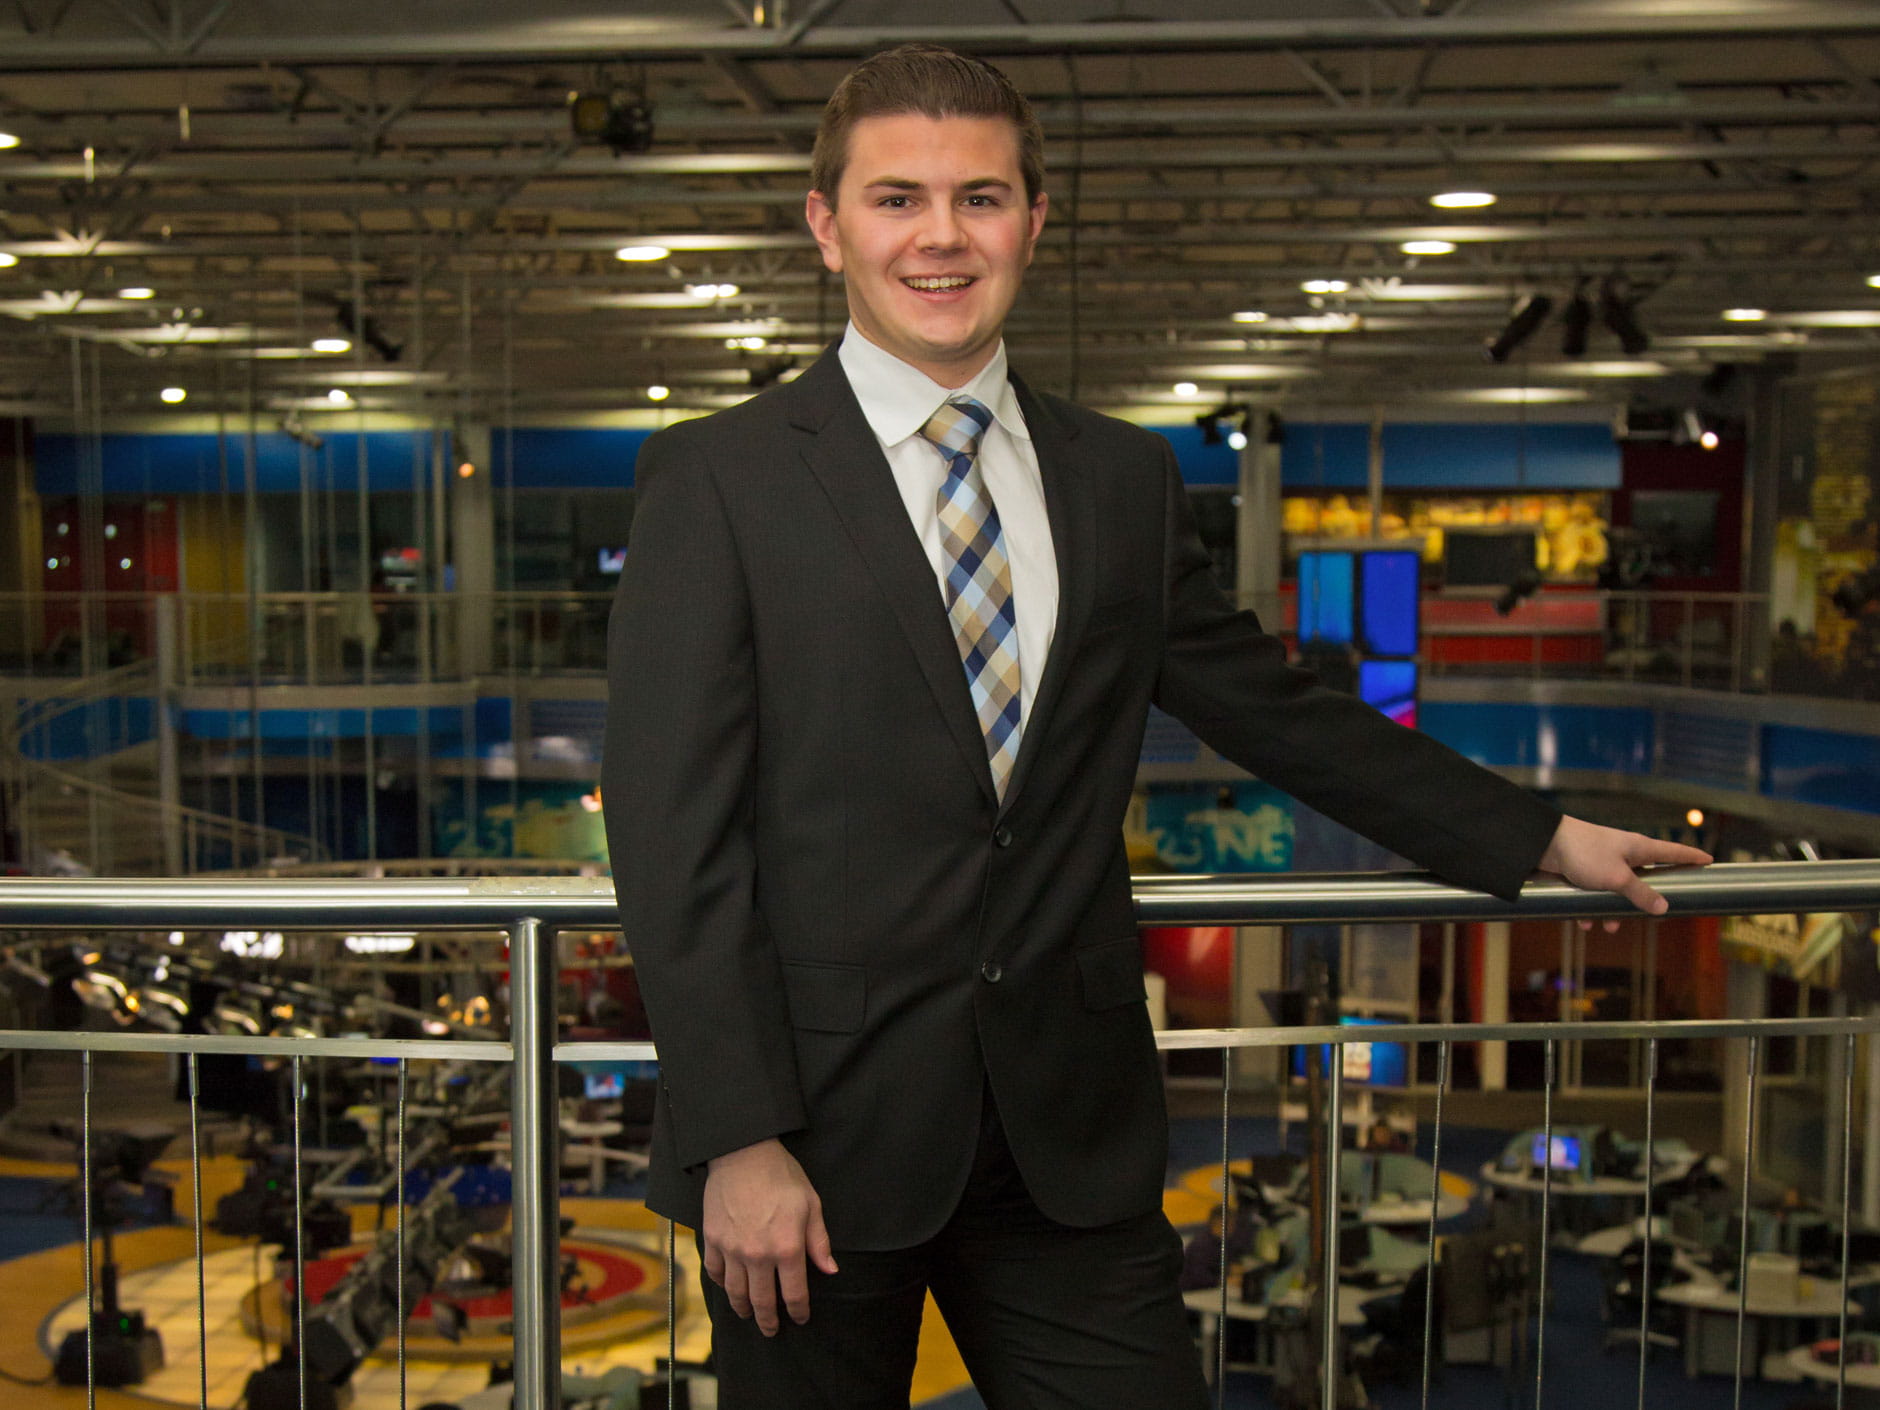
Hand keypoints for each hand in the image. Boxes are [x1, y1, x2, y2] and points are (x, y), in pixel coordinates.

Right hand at [702, 1138, 837, 1334]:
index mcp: (787, 1248)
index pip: (795, 1293)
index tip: (800, 1318)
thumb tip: (830, 1270)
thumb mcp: (811, 1204)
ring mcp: (732, 1249)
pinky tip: (728, 1287)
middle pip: (763, 1301)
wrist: (743, 1153)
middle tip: (771, 1330)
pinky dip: (722, 1284)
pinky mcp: (713, 1239)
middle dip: (768, 1320)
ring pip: (737, 1292)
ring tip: (748, 1315)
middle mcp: (758, 1255)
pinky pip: (715, 1272)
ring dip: (744, 1308)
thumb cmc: (782, 1175)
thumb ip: (819, 1241)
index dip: (799, 1311)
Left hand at [1537, 815, 1711, 916]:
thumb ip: (1641, 894)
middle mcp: (1623, 853)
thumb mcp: (1617, 878)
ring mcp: (1603, 861)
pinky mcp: (1584, 870)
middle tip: (1649, 917)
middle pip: (1645, 878)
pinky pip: (1594, 894)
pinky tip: (1582, 923)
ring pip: (1617, 891)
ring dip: (1613, 911)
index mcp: (1639, 848)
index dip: (1692, 857)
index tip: (1709, 860)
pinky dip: (1591, 908)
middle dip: (1644, 901)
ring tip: (1607, 927)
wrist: (1542, 842)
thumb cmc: (1584, 853)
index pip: (1674, 852)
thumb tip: (1664, 908)